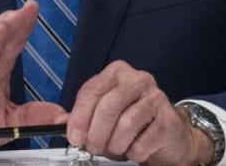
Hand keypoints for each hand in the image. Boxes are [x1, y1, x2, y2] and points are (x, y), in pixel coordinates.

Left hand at [66, 60, 212, 165]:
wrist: (168, 136)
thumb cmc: (132, 124)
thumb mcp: (101, 117)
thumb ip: (80, 117)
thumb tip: (57, 121)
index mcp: (116, 73)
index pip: (91, 91)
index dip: (79, 117)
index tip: (74, 136)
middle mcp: (137, 80)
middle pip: (107, 107)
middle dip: (96, 134)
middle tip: (94, 147)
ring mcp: (156, 98)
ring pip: (125, 125)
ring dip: (116, 145)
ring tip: (117, 149)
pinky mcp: (168, 120)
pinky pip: (142, 142)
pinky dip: (134, 152)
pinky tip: (136, 149)